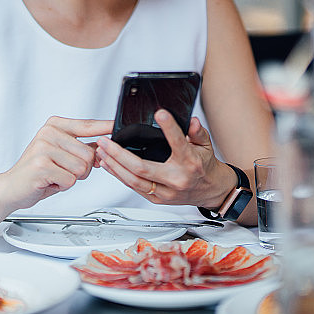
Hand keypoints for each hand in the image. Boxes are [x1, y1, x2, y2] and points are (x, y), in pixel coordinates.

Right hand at [3, 116, 112, 207]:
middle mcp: (49, 133)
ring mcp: (44, 148)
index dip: (106, 127)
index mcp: (55, 125)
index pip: (88, 125)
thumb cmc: (38, 171)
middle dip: (82, 170)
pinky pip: (70, 180)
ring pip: (82, 168)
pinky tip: (49, 182)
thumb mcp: (62, 154)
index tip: (119, 124)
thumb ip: (83, 148)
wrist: (12, 187)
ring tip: (54, 175)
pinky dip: (62, 186)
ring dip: (72, 178)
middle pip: (90, 154)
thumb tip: (106, 146)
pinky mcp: (41, 165)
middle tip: (62, 171)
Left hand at [95, 109, 231, 206]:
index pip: (178, 142)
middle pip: (142, 168)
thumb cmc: (206, 167)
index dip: (169, 127)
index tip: (160, 114)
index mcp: (190, 163)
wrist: (212, 191)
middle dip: (119, 154)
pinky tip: (110, 165)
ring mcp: (166, 192)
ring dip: (114, 166)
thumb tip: (191, 121)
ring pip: (133, 181)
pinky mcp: (158, 199)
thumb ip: (198, 132)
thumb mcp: (206, 145)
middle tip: (106, 141)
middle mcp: (176, 179)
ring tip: (102, 152)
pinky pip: (135, 187)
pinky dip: (120, 176)